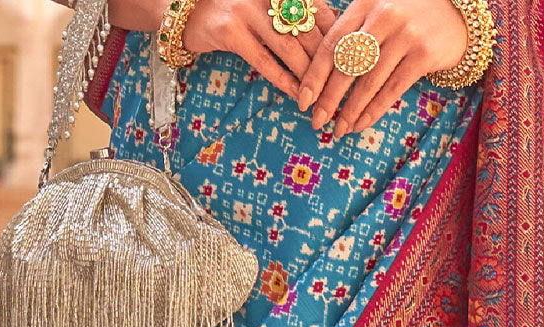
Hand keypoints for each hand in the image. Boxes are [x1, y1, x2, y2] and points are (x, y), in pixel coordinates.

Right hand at [108, 0, 336, 101]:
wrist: (186, 6)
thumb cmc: (235, 11)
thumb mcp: (269, 7)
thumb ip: (298, 19)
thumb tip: (337, 46)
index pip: (323, 16)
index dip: (342, 45)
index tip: (357, 70)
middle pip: (311, 35)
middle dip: (331, 68)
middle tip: (344, 94)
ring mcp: (248, 10)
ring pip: (291, 49)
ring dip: (309, 79)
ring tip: (322, 101)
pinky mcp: (230, 31)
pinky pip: (265, 61)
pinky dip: (284, 81)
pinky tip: (297, 96)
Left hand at [297, 0, 467, 136]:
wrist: (458, 12)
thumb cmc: (410, 15)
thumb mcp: (379, 9)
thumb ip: (355, 30)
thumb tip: (322, 72)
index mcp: (365, 2)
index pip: (332, 43)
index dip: (315, 75)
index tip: (303, 100)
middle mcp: (384, 16)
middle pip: (347, 65)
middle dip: (329, 98)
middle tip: (317, 121)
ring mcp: (405, 35)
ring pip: (369, 81)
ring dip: (351, 110)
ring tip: (340, 129)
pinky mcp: (424, 55)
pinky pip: (392, 89)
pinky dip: (374, 110)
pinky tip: (362, 124)